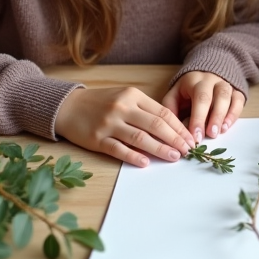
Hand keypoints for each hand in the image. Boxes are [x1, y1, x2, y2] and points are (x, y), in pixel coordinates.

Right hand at [54, 86, 193, 167]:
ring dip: (160, 149)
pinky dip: (133, 156)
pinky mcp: (97, 139)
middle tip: (188, 151)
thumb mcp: (124, 97)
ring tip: (174, 157)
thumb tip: (171, 128)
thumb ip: (145, 110)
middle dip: (175, 139)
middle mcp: (122, 107)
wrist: (68, 106)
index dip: (179, 127)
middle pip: (155, 125)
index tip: (190, 139)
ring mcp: (109, 123)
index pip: (162, 112)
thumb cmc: (101, 103)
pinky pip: (119, 149)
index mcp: (132, 95)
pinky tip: (146, 162)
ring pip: (140, 138)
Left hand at [161, 71, 245, 142]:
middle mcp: (213, 80)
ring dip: (224, 116)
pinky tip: (226, 127)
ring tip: (220, 132)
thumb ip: (171, 108)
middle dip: (214, 117)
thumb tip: (172, 127)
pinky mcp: (236, 90)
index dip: (198, 118)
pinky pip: (239, 101)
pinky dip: (234, 114)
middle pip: (217, 96)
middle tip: (210, 135)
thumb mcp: (175, 94)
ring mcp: (226, 84)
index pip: (199, 98)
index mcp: (195, 80)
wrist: (206, 72)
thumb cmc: (187, 89)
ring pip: (229, 97)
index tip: (196, 136)